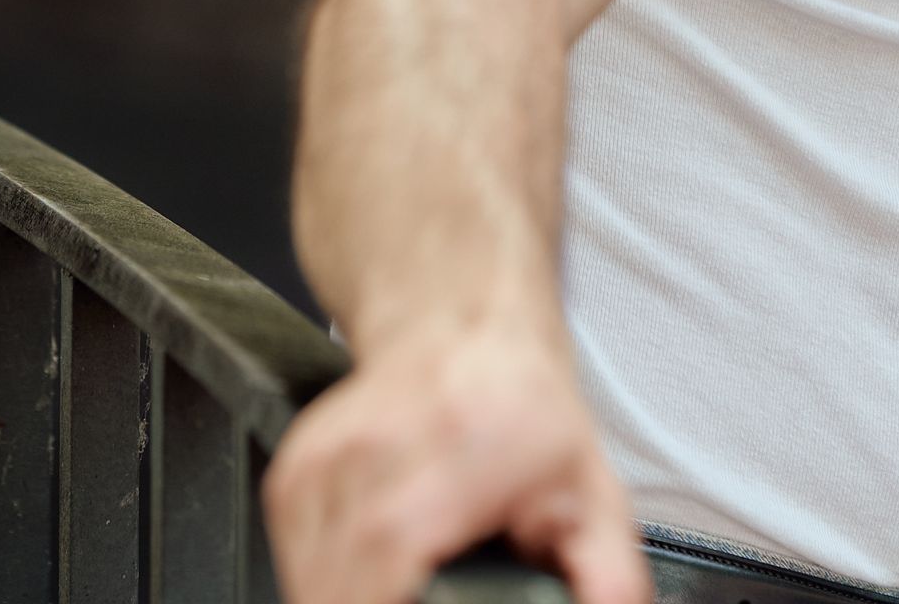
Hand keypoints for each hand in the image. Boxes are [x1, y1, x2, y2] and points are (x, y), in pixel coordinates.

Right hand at [263, 328, 652, 603]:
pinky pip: (291, 550)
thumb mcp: (592, 495)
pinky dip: (320, 576)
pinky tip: (360, 576)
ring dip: (341, 594)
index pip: (388, 563)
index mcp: (453, 458)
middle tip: (421, 600)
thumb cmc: (522, 406)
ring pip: (308, 571)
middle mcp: (375, 451)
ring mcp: (323, 458)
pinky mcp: (294, 467)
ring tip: (397, 590)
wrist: (463, 322)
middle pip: (339, 581)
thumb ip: (606, 576)